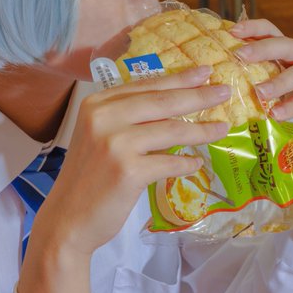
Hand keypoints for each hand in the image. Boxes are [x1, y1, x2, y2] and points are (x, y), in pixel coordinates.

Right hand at [18, 65, 230, 292]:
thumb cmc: (88, 176)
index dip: (179, 79)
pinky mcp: (128, 170)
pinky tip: (197, 164)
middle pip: (163, 102)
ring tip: (223, 128)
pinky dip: (186, 165)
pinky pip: (169, 163)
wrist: (67, 219)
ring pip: (171, 131)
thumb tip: (177, 105)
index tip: (205, 72)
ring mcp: (116, 143)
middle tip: (225, 91)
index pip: (147, 86)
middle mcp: (104, 117)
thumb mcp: (100, 136)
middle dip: (198, 96)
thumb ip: (129, 118)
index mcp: (98, 104)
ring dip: (201, 131)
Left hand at [231, 19, 292, 186]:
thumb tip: (218, 81)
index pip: (273, 33)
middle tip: (240, 56)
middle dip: (262, 49)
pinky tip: (279, 114)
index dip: (254, 28)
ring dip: (280, 81)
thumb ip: (255, 85)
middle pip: (287, 45)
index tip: (232, 31)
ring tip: (259, 93)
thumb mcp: (271, 99)